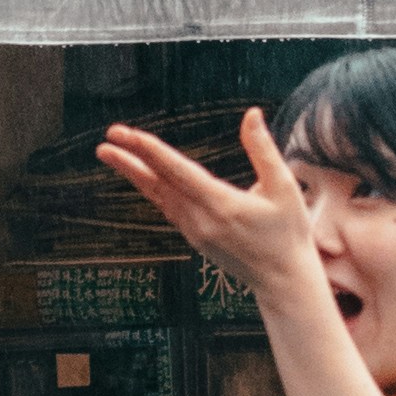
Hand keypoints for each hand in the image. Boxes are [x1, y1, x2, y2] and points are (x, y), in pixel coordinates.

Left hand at [103, 109, 329, 312]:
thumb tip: (251, 114)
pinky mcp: (195, 238)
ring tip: (110, 153)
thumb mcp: (284, 188)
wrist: (283, 281)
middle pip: (158, 184)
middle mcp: (201, 220)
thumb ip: (263, 150)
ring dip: (134, 173)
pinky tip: (139, 175)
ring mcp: (195, 232)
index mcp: (222, 205)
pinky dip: (150, 189)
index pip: (178, 172)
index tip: (128, 135)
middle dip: (131, 159)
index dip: (151, 151)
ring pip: (158, 197)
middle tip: (107, 139)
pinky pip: (167, 208)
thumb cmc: (288, 233)